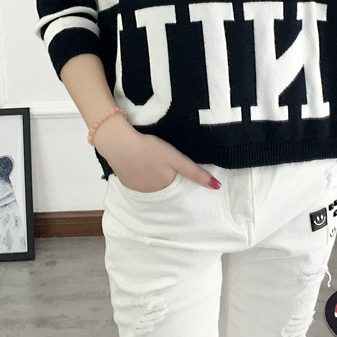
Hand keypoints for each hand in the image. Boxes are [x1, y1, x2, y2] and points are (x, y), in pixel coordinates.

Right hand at [93, 114, 220, 193]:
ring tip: (150, 162)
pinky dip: (141, 177)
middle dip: (166, 178)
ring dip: (153, 178)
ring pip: (152, 185)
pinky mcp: (127, 184)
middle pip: (165, 186)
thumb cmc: (150, 148)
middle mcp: (154, 193)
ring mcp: (138, 190)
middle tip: (161, 162)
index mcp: (166, 186)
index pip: (179, 187)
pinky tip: (139, 165)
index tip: (177, 173)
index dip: (179, 179)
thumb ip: (195, 173)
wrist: (119, 144)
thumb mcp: (176, 158)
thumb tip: (216, 187)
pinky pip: (139, 183)